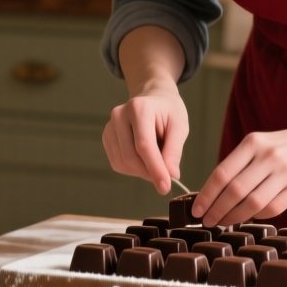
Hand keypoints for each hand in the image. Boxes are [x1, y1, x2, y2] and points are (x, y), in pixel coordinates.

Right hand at [102, 80, 187, 195]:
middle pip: (130, 157)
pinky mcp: (107, 137)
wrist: (153, 98)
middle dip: (149, 173)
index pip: (144, 145)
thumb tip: (170, 176)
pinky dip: (133, 169)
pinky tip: (145, 159)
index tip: (166, 187)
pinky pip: (118, 163)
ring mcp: (109, 126)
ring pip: (122, 163)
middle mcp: (119, 115)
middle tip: (166, 179)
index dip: (155, 169)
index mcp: (138, 108)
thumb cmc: (168, 111)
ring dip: (142, 172)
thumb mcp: (180, 126)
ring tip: (157, 162)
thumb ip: (174, 151)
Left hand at [194, 121, 286, 226]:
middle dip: (217, 210)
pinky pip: (272, 209)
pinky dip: (257, 216)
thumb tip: (211, 194)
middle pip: (235, 191)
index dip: (206, 195)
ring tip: (223, 222)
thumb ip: (237, 165)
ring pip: (253, 203)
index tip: (196, 210)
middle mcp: (268, 156)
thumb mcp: (257, 145)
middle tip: (207, 221)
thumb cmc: (279, 148)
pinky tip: (248, 217)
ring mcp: (285, 172)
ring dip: (234, 217)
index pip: (222, 173)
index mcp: (252, 144)